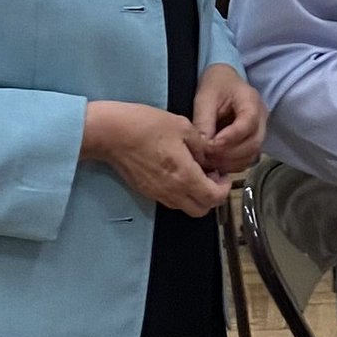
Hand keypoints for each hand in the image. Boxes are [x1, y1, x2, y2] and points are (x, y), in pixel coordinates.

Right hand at [80, 101, 230, 216]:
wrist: (111, 133)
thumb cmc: (146, 125)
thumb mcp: (183, 126)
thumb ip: (201, 146)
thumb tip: (208, 158)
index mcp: (184, 176)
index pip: (213, 198)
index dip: (225, 189)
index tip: (223, 174)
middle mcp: (171, 191)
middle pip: (201, 210)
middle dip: (212, 196)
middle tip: (212, 176)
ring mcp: (157, 194)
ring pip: (185, 207)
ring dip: (196, 196)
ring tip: (196, 172)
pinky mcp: (146, 191)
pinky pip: (170, 201)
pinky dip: (181, 192)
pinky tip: (179, 172)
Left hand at [192, 63, 266, 176]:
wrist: (224, 83)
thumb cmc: (215, 87)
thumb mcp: (205, 98)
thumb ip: (204, 121)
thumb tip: (202, 146)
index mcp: (251, 100)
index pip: (248, 122)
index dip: (230, 137)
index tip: (210, 145)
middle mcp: (261, 118)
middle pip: (253, 143)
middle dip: (228, 154)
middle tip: (205, 156)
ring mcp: (260, 132)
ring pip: (252, 155)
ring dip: (229, 163)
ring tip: (207, 161)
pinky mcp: (253, 143)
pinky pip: (247, 160)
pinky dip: (231, 166)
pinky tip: (214, 163)